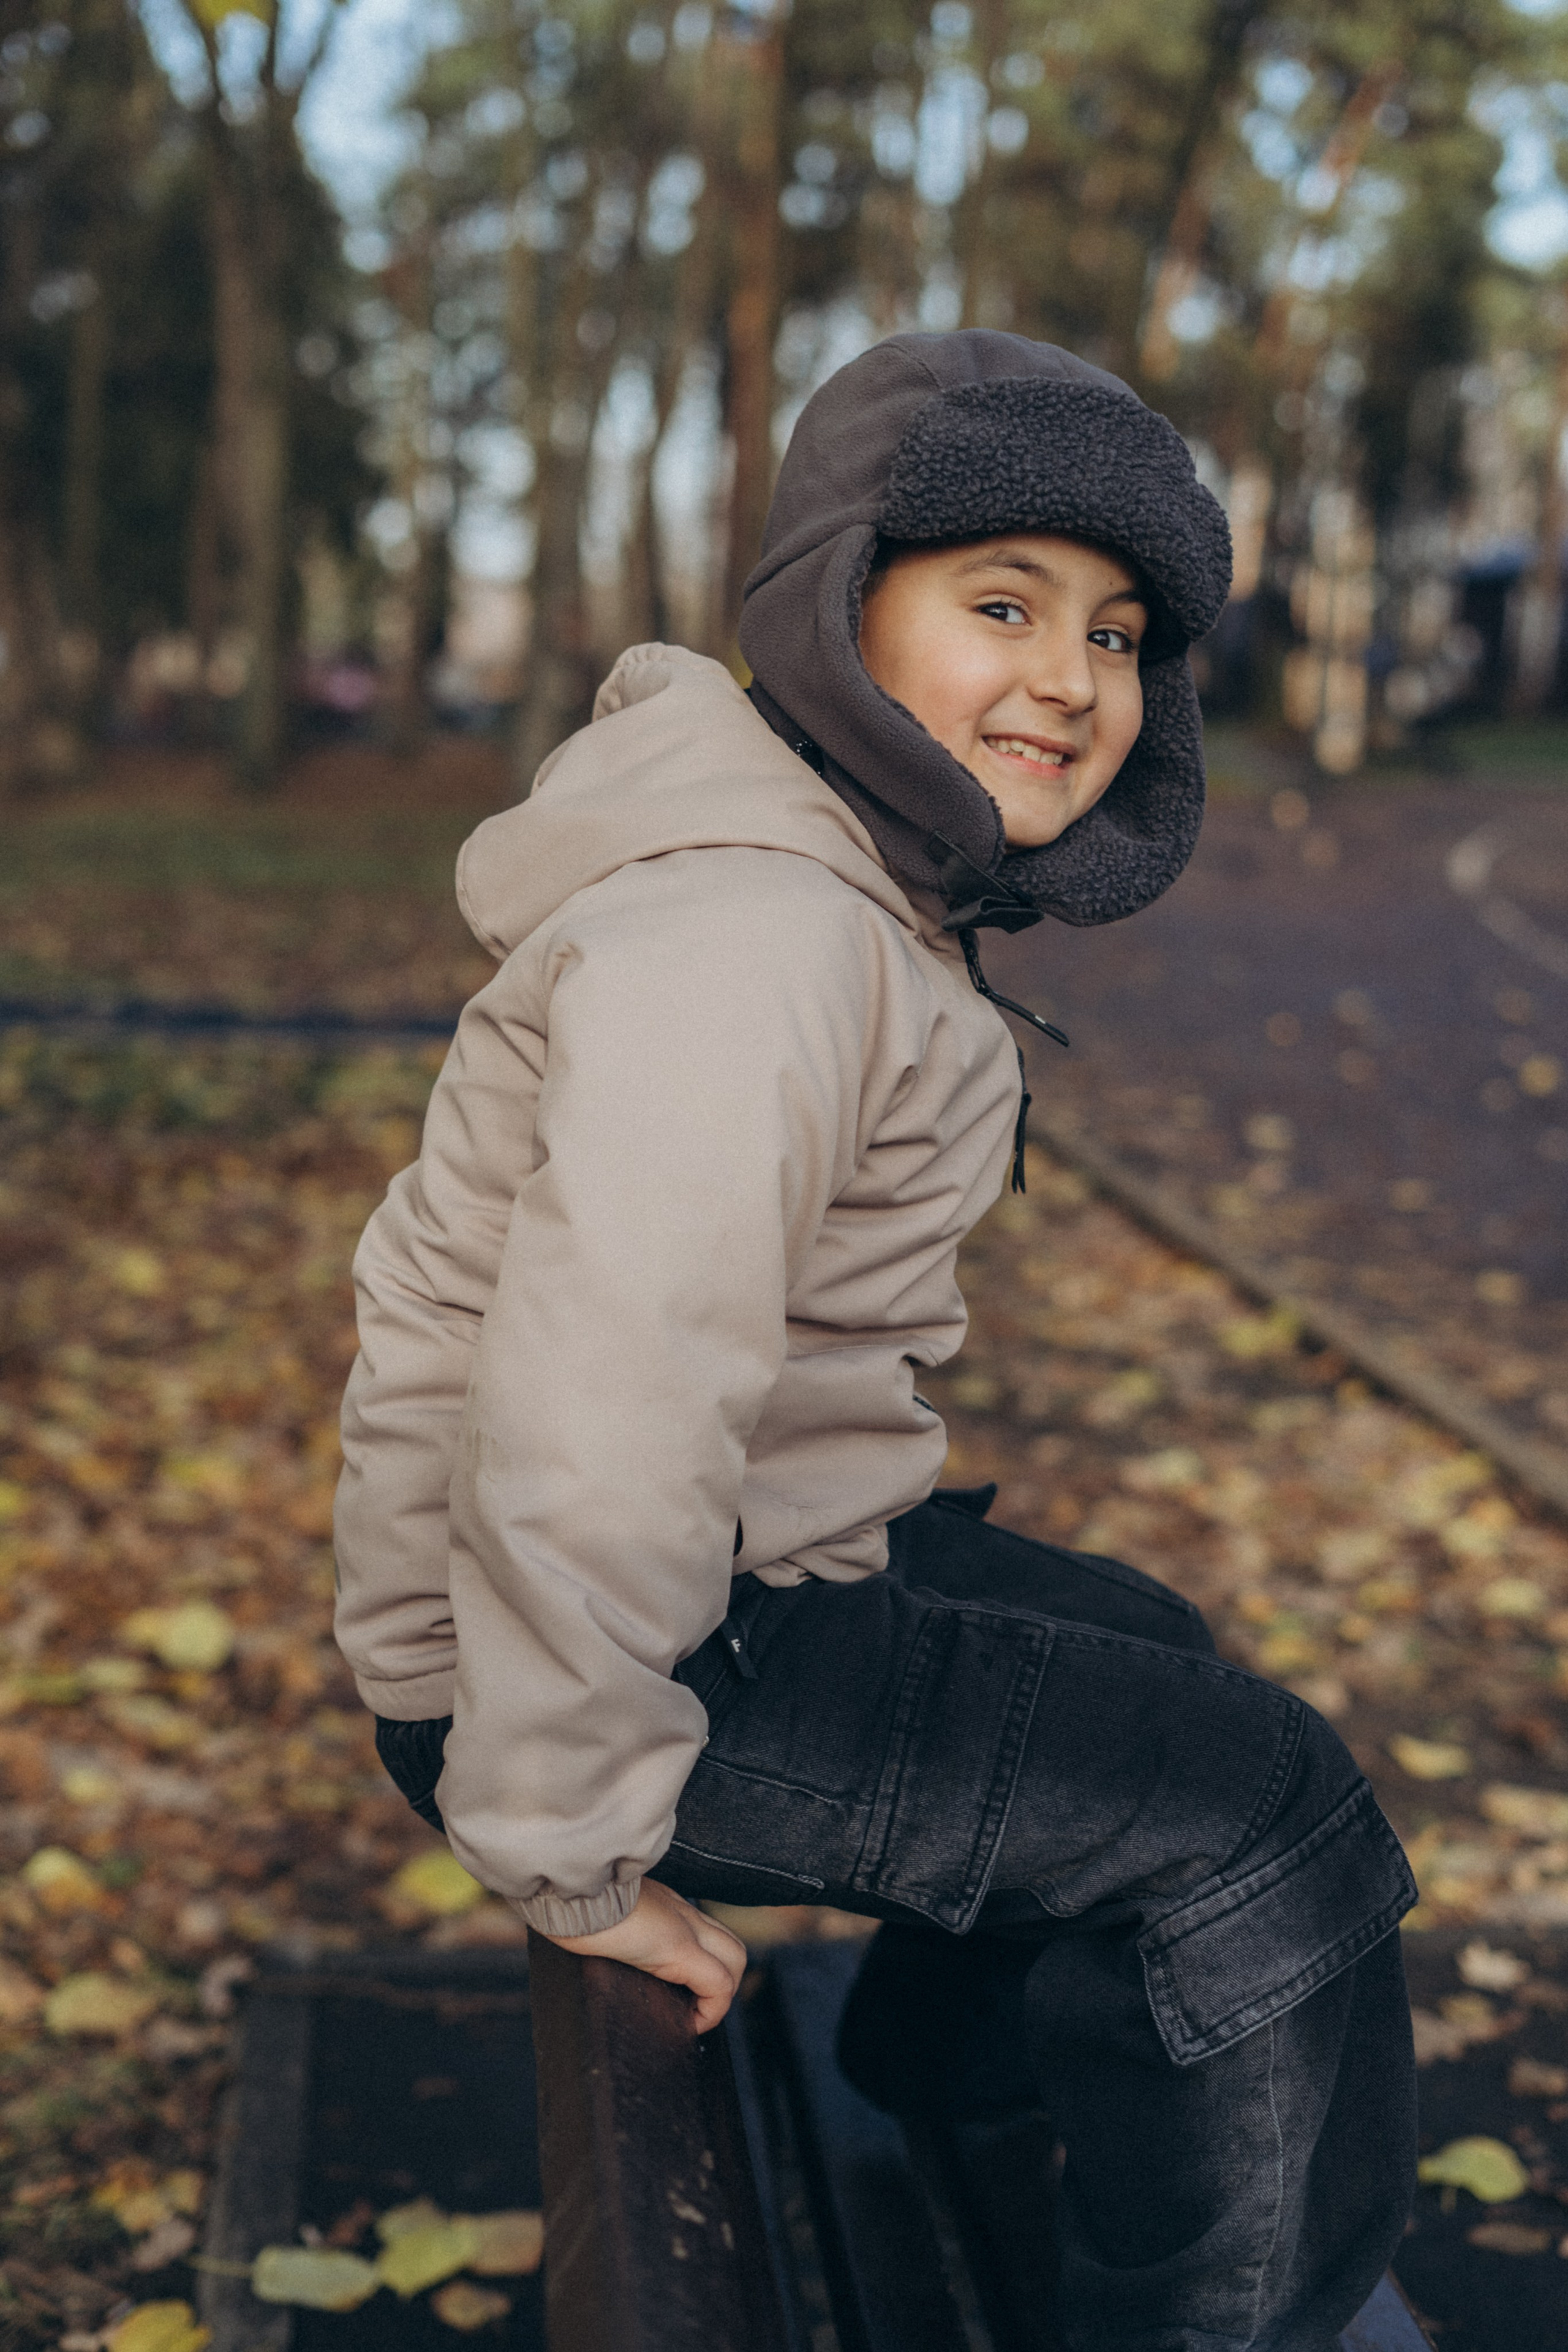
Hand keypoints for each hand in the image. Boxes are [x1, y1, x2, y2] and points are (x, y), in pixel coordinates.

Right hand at [546, 1878, 746, 2032]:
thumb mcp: (597, 1910)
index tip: (681, 1992)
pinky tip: (687, 2025)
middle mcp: (680, 1913)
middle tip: (693, 2008)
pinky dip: (713, 2010)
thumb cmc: (571, 1901)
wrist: (569, 1887)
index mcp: (660, 1904)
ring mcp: (684, 1928)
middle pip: (730, 1946)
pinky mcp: (678, 1948)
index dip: (703, 1964)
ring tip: (692, 2017)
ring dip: (722, 1995)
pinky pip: (718, 1984)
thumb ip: (608, 1919)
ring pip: (735, 1960)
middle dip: (722, 1982)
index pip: (702, 1930)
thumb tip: (586, 1936)